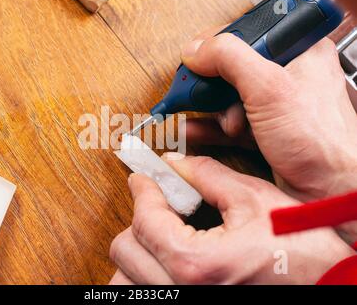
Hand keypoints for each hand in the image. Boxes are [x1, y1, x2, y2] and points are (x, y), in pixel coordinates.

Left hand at [110, 157, 354, 284]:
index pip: (144, 218)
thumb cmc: (303, 254)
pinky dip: (144, 276)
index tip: (142, 177)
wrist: (330, 288)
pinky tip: (165, 260)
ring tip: (163, 234)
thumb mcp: (256, 203)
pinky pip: (143, 294)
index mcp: (195, 263)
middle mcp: (181, 293)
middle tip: (159, 203)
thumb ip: (209, 177)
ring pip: (126, 279)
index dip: (142, 189)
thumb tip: (176, 163)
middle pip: (126, 248)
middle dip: (139, 218)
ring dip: (137, 251)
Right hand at [181, 34, 356, 199]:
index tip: (196, 60)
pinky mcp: (265, 129)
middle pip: (234, 69)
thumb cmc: (321, 142)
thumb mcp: (270, 89)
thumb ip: (230, 61)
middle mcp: (288, 75)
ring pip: (230, 97)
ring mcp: (276, 105)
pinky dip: (211, 127)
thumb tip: (196, 51)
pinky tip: (193, 129)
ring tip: (194, 115)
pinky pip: (230, 121)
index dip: (218, 47)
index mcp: (300, 52)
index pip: (248, 35)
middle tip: (192, 92)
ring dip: (209, 109)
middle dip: (212, 86)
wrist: (330, 190)